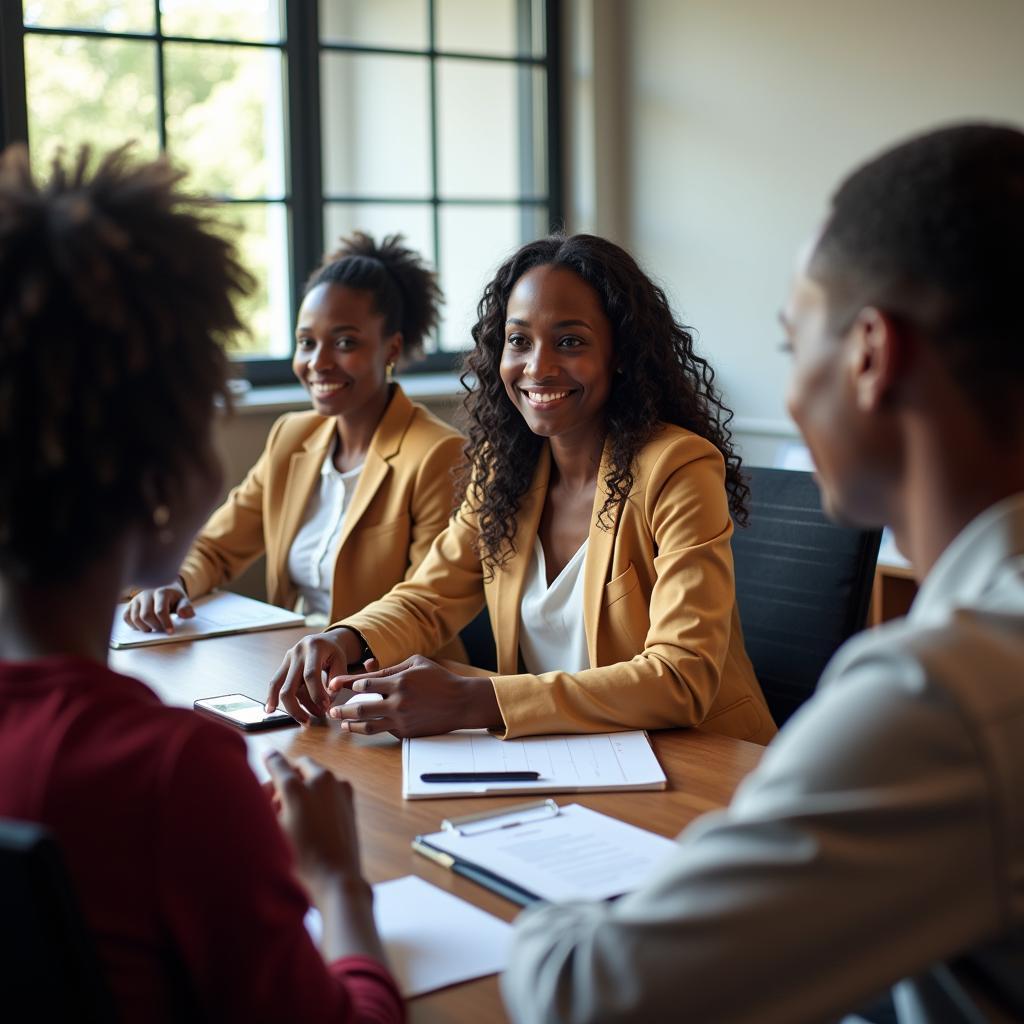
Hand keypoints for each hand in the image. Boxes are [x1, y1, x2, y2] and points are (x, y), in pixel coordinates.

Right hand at [122, 582, 192, 632]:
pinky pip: (126, 617)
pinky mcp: (130, 604)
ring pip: (135, 618)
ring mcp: (136, 599)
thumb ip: (186, 608)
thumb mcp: (183, 600)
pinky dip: (133, 625)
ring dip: (144, 627)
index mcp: (161, 592)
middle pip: (146, 616)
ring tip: (154, 628)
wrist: (164, 587)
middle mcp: (146, 594)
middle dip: (155, 626)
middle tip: (162, 630)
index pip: (160, 610)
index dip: (165, 623)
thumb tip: (183, 614)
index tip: (170, 632)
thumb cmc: (173, 597)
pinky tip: (143, 626)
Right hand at [263, 750, 365, 890]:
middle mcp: (321, 781)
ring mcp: (339, 788)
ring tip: (293, 810)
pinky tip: (310, 815)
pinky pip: (330, 787)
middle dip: (288, 775)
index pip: (278, 764)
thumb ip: (268, 803)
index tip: (266, 755)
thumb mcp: (274, 831)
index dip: (269, 760)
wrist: (335, 879)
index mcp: (296, 788)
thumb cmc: (299, 860)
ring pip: (317, 775)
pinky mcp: (349, 800)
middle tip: (276, 798)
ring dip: (304, 783)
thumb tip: (268, 788)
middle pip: (301, 766)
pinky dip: (319, 792)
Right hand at [265, 627, 363, 724]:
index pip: (311, 675)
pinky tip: (270, 709)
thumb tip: (327, 701)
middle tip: (310, 721)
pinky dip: (271, 697)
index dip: (317, 694)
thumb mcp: (341, 661)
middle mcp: (297, 652)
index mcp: (314, 647)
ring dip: (289, 706)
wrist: (324, 640)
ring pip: (279, 686)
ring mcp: (287, 659)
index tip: (325, 708)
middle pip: (290, 685)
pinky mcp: (282, 666)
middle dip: (299, 707)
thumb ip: (337, 680)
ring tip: (302, 720)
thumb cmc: (334, 653)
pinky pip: (275, 683)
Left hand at [327, 654, 502, 736]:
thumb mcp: (415, 663)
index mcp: (400, 681)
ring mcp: (402, 719)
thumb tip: (366, 668)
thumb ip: (390, 667)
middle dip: (343, 710)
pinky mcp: (406, 732)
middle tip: (332, 712)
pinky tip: (363, 728)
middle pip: (361, 708)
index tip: (334, 685)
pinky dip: (372, 729)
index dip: (347, 684)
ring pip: (369, 726)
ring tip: (342, 725)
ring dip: (352, 726)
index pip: (365, 683)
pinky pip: (384, 731)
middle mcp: (398, 702)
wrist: (461, 702)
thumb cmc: (439, 679)